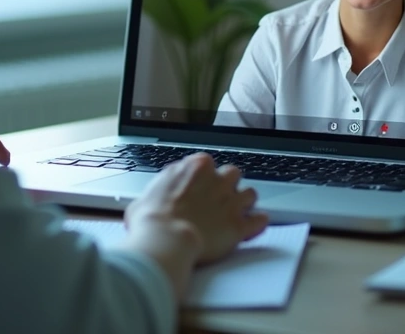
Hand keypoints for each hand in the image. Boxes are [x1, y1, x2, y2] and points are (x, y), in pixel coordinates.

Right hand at [124, 153, 267, 263]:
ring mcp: (232, 201)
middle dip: (226, 186)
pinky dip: (257, 223)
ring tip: (234, 214)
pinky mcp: (240, 224)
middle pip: (232, 174)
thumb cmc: (151, 220)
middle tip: (216, 201)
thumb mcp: (144, 198)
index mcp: (196, 166)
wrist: (165, 239)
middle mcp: (218, 179)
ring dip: (243, 203)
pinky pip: (260, 219)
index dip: (202, 179)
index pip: (206, 164)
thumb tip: (152, 202)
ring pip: (250, 194)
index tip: (197, 189)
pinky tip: (252, 227)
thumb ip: (158, 194)